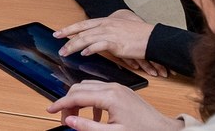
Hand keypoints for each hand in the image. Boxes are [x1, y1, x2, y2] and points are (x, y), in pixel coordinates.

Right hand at [47, 81, 181, 130]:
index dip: (61, 104)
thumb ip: (88, 127)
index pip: (76, 96)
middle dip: (68, 102)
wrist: (164, 130)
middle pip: (79, 88)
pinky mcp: (121, 90)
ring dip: (78, 101)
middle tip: (65, 119)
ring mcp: (117, 87)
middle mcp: (112, 87)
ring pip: (88, 87)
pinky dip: (90, 101)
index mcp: (109, 97)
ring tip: (77, 119)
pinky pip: (98, 90)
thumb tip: (69, 121)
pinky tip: (94, 117)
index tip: (50, 110)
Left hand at [54, 10, 167, 76]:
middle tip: (58, 47)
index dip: (69, 29)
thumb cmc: (138, 35)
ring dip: (73, 46)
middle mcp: (106, 25)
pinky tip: (83, 54)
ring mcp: (110, 32)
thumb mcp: (120, 29)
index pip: (82, 24)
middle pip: (81, 31)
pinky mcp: (115, 42)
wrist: (152, 38)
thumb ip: (107, 32)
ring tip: (65, 52)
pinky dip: (89, 49)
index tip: (58, 33)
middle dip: (67, 39)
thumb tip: (96, 40)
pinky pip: (98, 45)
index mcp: (106, 21)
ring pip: (86, 38)